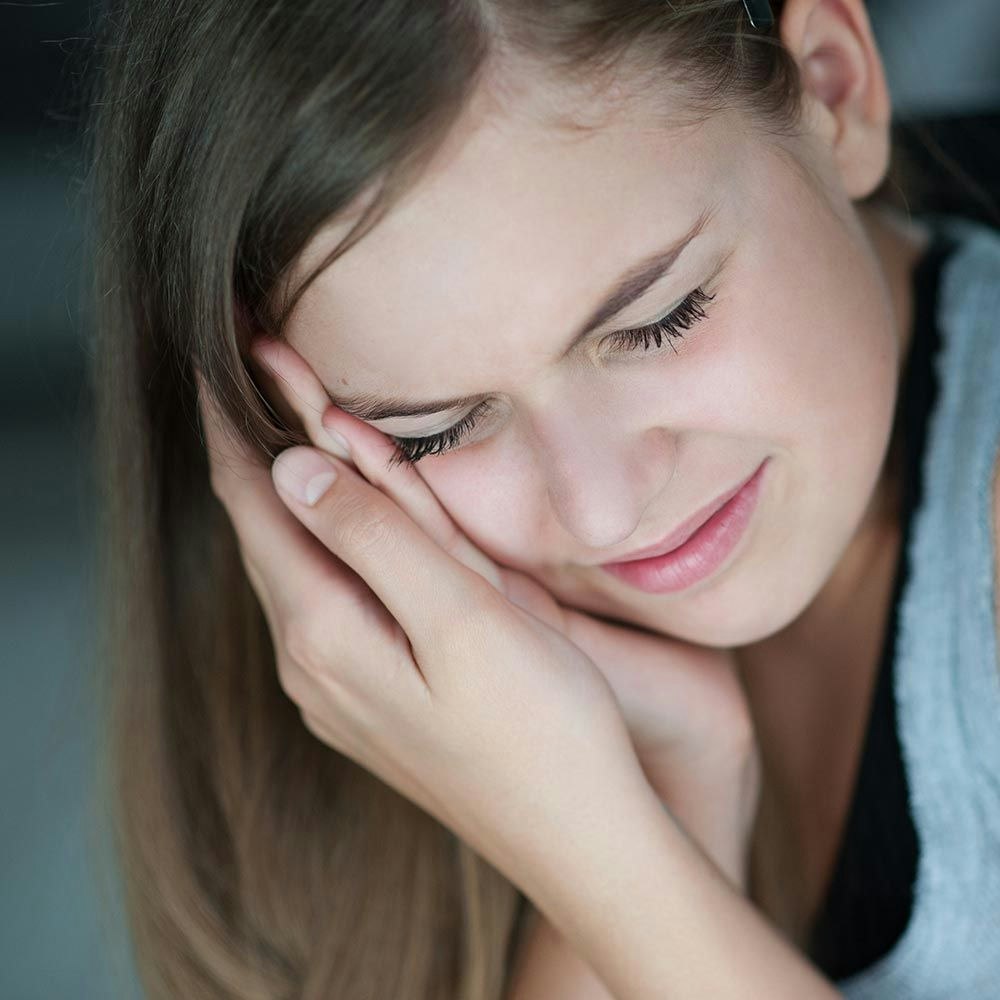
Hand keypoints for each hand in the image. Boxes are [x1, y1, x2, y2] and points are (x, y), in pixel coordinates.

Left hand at [241, 337, 761, 887]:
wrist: (584, 839)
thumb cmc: (542, 727)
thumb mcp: (461, 619)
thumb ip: (376, 539)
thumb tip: (289, 469)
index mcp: (326, 632)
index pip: (255, 507)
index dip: (231, 430)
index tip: (213, 362)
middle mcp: (313, 664)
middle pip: (267, 536)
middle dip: (255, 453)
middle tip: (253, 377)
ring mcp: (339, 691)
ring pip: (296, 570)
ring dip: (289, 498)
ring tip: (282, 432)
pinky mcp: (374, 702)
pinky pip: (329, 602)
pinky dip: (327, 546)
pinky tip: (340, 530)